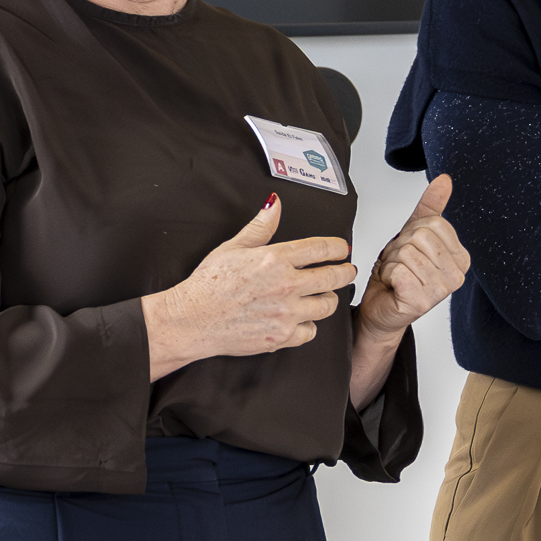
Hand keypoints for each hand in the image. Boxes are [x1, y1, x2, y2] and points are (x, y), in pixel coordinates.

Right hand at [140, 195, 356, 378]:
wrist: (192, 320)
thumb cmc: (208, 284)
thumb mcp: (233, 247)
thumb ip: (260, 227)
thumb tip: (275, 203)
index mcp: (275, 259)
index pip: (320, 248)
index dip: (337, 247)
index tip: (342, 249)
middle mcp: (286, 286)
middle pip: (333, 277)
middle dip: (345, 272)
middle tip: (348, 270)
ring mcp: (286, 313)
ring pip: (326, 306)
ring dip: (328, 299)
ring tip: (324, 295)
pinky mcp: (282, 337)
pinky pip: (310, 332)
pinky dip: (309, 326)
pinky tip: (302, 319)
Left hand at [356, 176, 468, 340]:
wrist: (382, 308)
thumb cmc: (400, 274)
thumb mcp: (415, 235)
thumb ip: (431, 207)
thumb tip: (444, 180)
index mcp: (461, 258)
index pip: (434, 224)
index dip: (412, 232)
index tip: (412, 250)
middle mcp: (457, 276)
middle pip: (419, 237)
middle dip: (400, 247)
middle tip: (402, 265)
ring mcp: (441, 291)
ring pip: (407, 253)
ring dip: (393, 262)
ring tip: (398, 276)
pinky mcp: (421, 302)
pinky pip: (399, 271)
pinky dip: (388, 275)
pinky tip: (394, 286)